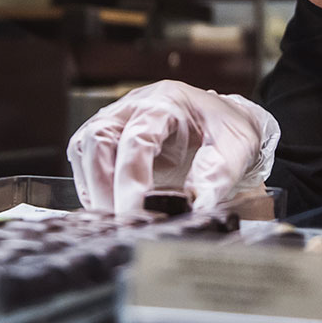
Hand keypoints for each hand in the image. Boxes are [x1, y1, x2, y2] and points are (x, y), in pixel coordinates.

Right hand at [67, 80, 280, 212]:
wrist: (229, 120)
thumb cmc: (230, 130)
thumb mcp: (237, 148)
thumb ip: (217, 175)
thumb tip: (197, 209)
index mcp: (166, 102)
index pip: (137, 139)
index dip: (130, 179)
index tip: (135, 214)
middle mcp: (135, 105)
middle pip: (97, 138)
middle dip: (102, 184)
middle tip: (121, 221)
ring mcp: (118, 118)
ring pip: (84, 146)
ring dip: (93, 186)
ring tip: (113, 218)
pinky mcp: (111, 136)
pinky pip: (86, 157)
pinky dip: (92, 186)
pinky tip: (109, 208)